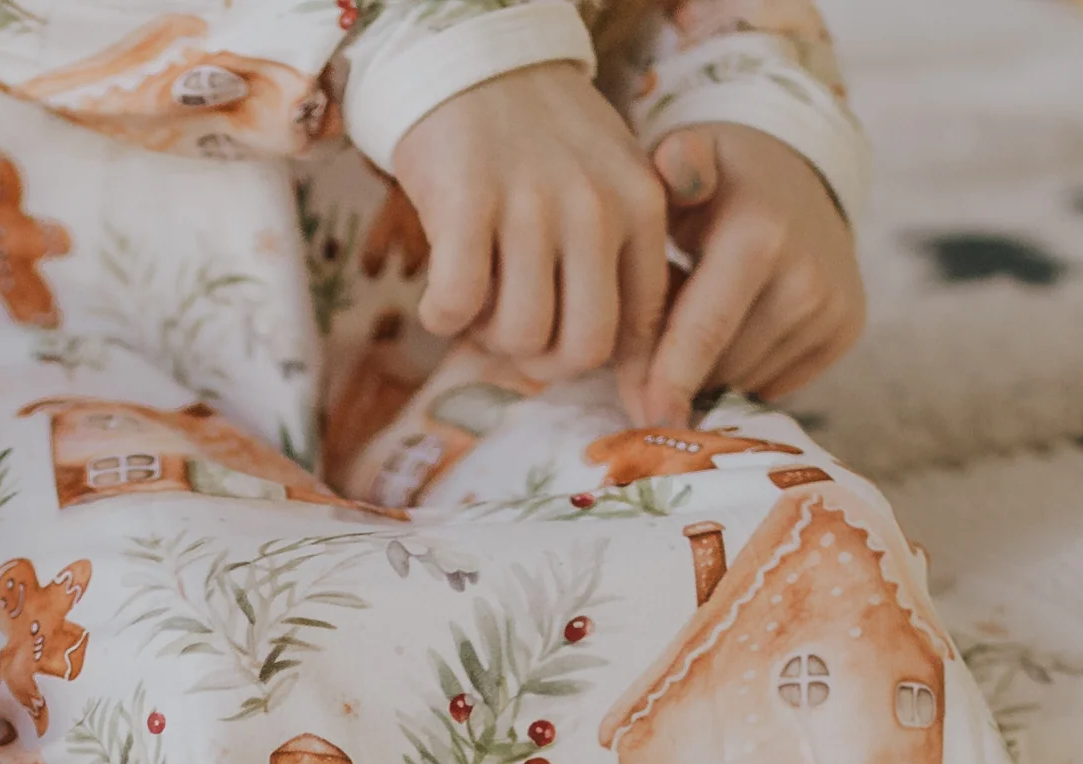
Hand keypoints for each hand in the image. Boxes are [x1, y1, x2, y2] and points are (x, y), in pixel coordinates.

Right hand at [389, 64, 672, 394]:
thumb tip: (640, 384)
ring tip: (479, 302)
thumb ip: (628, 262)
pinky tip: (441, 293)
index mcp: (640, 206)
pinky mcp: (468, 200)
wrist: (473, 60)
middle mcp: (595, 207)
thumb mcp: (612, 182)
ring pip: (520, 335)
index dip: (606, 371)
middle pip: (582, 348)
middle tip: (517, 334)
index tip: (571, 371)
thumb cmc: (541, 141)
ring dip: (488, 337)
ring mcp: (532, 203)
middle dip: (543, 362)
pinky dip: (442, 317)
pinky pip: (458, 304)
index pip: (641, 328)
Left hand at [635, 125, 866, 427]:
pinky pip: (776, 381)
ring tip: (698, 321)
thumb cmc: (722, 175)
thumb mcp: (690, 154)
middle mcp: (807, 278)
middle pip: (720, 365)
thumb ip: (673, 168)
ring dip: (709, 369)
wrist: (799, 175)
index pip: (702, 332)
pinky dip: (744, 369)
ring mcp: (833, 307)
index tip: (638, 423)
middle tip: (651, 339)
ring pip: (745, 380)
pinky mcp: (847, 328)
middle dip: (676, 370)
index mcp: (759, 235)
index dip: (665, 383)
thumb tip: (676, 167)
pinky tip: (735, 327)